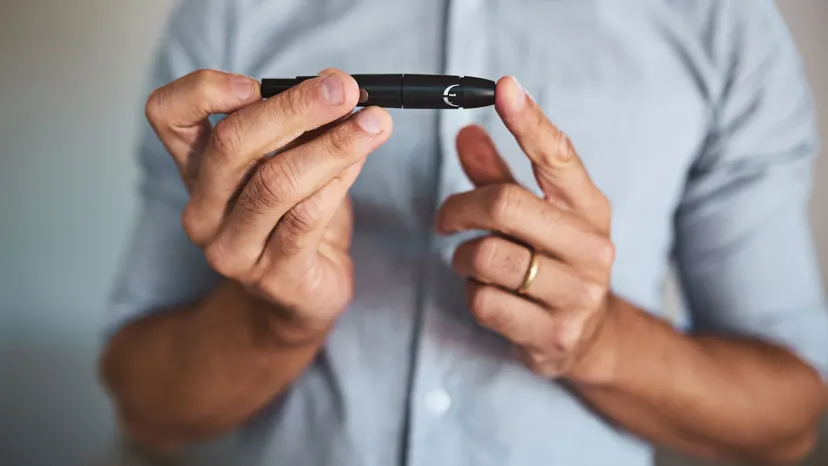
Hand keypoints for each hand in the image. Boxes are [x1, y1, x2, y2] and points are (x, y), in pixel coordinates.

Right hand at [145, 68, 392, 340]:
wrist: (300, 296)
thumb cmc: (295, 218)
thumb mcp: (290, 162)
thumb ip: (302, 128)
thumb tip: (337, 87)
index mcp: (197, 168)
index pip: (168, 116)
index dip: (202, 90)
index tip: (255, 82)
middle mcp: (203, 208)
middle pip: (233, 144)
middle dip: (295, 108)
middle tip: (343, 89)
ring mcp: (233, 247)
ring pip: (276, 182)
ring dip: (333, 145)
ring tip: (373, 122)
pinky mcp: (274, 274)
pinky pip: (306, 219)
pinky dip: (338, 182)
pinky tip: (361, 160)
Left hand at [436, 77, 617, 382]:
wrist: (589, 336)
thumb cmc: (554, 261)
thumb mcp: (537, 215)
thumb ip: (500, 176)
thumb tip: (467, 133)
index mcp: (589, 208)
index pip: (558, 156)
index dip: (529, 120)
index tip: (504, 88)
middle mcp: (591, 247)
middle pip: (504, 205)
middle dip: (460, 208)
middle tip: (446, 218)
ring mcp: (575, 293)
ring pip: (486, 256)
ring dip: (463, 257)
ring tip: (472, 261)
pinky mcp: (552, 332)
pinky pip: (483, 301)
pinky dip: (472, 293)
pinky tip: (488, 293)